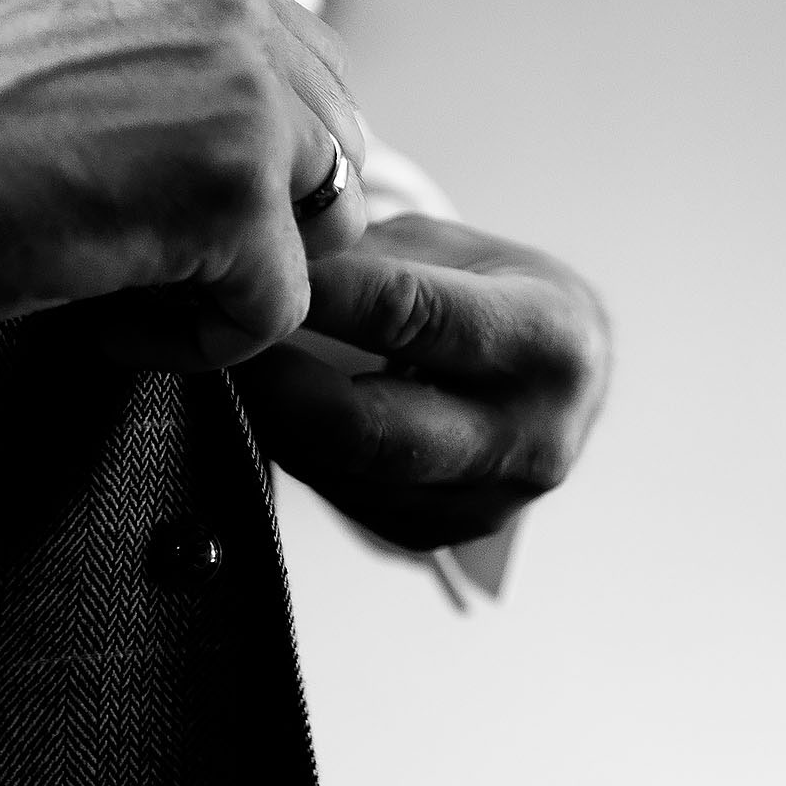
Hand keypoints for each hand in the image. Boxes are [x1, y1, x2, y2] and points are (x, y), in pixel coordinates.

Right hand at [0, 0, 366, 365]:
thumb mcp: (78, 63)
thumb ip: (176, 82)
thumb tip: (262, 164)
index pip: (316, 84)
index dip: (268, 175)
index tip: (173, 213)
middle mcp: (235, 16)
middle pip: (340, 159)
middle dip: (268, 231)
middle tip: (153, 261)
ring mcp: (247, 101)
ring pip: (322, 235)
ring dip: (235, 286)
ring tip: (126, 291)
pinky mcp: (237, 194)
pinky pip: (274, 311)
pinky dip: (197, 344)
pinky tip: (105, 319)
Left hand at [235, 214, 611, 549]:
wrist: (562, 383)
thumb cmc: (503, 298)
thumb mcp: (461, 251)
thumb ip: (375, 256)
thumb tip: (272, 254)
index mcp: (548, 343)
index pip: (413, 315)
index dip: (323, 294)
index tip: (258, 268)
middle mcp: (529, 437)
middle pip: (369, 428)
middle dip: (278, 382)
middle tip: (222, 336)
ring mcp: (485, 503)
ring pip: (342, 471)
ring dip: (274, 418)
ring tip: (232, 365)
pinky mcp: (437, 535)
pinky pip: (341, 498)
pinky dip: (296, 449)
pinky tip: (274, 408)